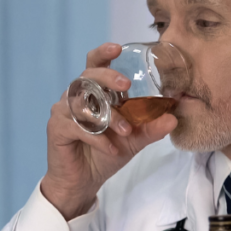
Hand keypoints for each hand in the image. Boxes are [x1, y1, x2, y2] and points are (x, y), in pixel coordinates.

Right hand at [40, 43, 176, 219]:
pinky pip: (77, 127)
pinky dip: (97, 138)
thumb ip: (151, 127)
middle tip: (126, 86)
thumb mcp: (134, 140)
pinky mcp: (56, 129)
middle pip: (87, 76)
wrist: (84, 181)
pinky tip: (110, 149)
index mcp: (93, 92)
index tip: (118, 48)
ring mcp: (63, 111)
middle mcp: (75, 96)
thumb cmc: (105, 153)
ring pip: (84, 104)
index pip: (94, 64)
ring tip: (125, 131)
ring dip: (108, 117)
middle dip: (108, 78)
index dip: (103, 53)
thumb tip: (174, 118)